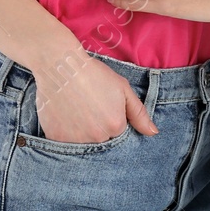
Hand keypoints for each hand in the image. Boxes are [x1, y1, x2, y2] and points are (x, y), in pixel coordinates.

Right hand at [32, 53, 156, 143]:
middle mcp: (97, 138)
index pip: (118, 131)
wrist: (61, 66)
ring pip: (84, 142)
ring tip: (77, 109)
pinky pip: (64, 143)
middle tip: (89, 106)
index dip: (111, 117)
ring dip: (82, 132)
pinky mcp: (56, 140)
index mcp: (116, 126)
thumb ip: (139, 113)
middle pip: (101, 139)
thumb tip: (153, 133)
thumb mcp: (123, 89)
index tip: (102, 105)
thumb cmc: (94, 75)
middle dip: (98, 127)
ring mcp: (75, 141)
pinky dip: (65, 132)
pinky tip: (65, 115)